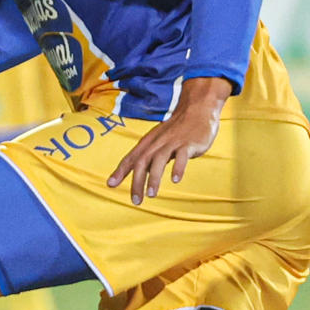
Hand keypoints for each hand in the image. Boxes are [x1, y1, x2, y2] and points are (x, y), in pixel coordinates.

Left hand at [107, 77, 230, 204]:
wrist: (198, 108)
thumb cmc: (178, 128)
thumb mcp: (160, 140)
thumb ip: (150, 155)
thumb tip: (138, 173)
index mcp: (150, 142)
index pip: (131, 158)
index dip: (120, 171)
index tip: (111, 184)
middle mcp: (158, 143)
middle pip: (143, 162)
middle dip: (137, 182)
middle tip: (136, 201)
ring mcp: (173, 142)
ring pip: (159, 160)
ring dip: (154, 178)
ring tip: (151, 194)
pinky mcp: (189, 144)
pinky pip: (182, 156)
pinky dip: (178, 168)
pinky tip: (175, 180)